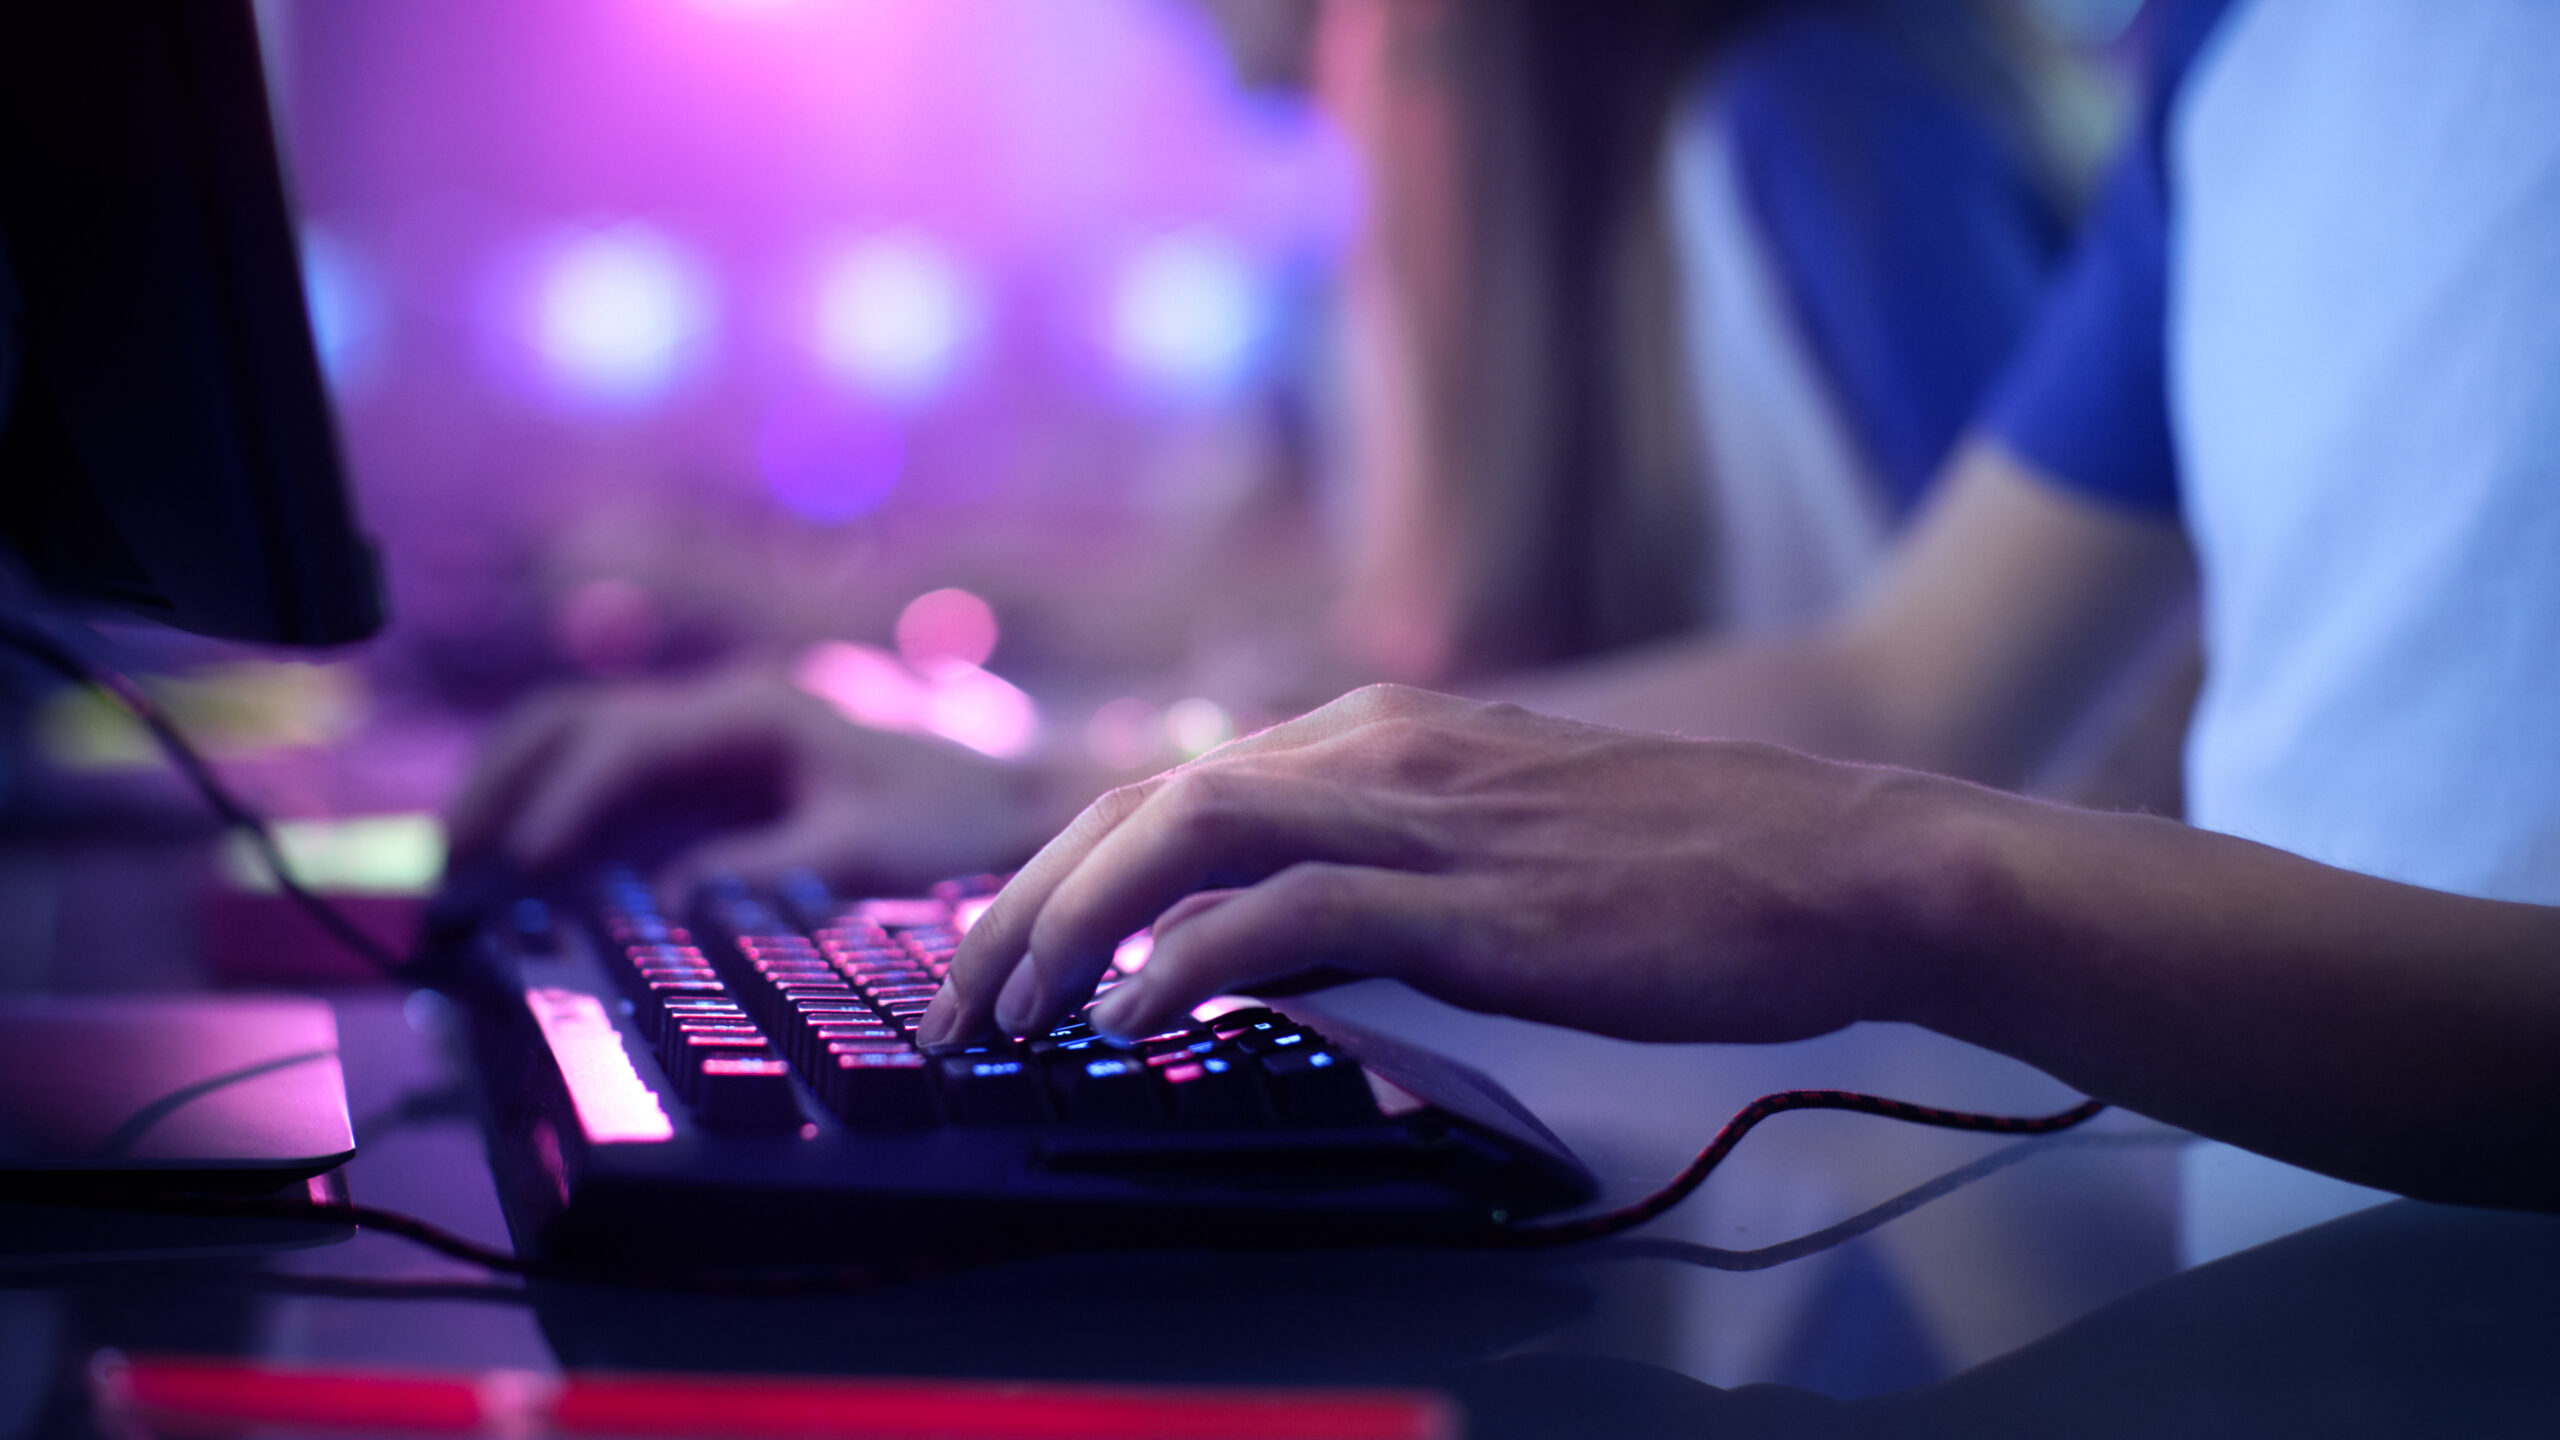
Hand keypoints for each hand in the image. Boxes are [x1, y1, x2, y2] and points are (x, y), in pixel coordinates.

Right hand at [448, 665, 1057, 895]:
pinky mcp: (728, 774)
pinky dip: (568, 819)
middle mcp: (725, 709)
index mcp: (755, 710)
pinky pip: (624, 785)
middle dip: (504, 782)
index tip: (526, 864)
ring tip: (464, 870)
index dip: (565, 801)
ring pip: (587, 743)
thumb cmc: (958, 820)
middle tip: (450, 863)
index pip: (624, 742)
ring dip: (522, 794)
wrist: (1023, 799)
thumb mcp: (863, 851)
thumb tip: (669, 897)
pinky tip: (534, 875)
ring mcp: (721, 737)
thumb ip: (762, 871)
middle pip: (577, 722)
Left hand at [921, 684, 1950, 1048]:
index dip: (1064, 866)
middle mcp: (1382, 749)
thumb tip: (1276, 948)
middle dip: (1026, 896)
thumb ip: (1383, 876)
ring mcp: (1425, 812)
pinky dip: (1183, 959)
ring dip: (1071, 922)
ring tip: (1009, 1011)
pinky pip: (1286, 911)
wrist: (1843, 865)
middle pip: (1147, 801)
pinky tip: (1130, 1018)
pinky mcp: (1470, 895)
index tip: (1001, 947)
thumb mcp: (1502, 849)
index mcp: (1384, 734)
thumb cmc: (1690, 871)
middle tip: (957, 993)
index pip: (1174, 788)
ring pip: (1187, 832)